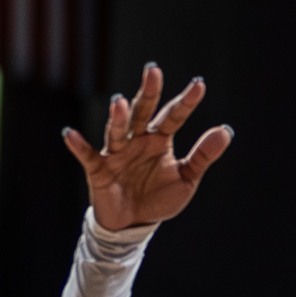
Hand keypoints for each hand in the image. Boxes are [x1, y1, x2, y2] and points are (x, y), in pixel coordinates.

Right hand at [63, 64, 231, 230]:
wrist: (134, 225)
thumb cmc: (159, 198)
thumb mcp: (187, 178)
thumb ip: (203, 156)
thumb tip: (225, 131)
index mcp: (160, 140)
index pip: (174, 116)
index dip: (186, 102)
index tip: (199, 85)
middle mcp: (137, 140)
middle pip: (143, 112)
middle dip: (148, 93)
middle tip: (154, 71)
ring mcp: (117, 153)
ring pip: (118, 131)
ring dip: (118, 118)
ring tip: (120, 102)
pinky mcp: (99, 170)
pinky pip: (87, 156)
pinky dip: (78, 145)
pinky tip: (70, 133)